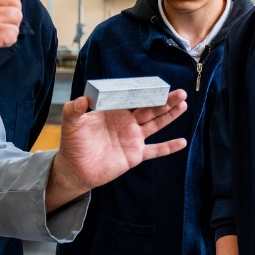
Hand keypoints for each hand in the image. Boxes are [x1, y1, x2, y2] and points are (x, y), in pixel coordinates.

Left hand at [44, 92, 188, 212]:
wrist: (75, 169)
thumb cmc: (73, 144)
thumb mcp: (71, 124)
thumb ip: (74, 110)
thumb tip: (82, 99)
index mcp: (114, 111)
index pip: (133, 99)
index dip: (146, 92)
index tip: (158, 84)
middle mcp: (127, 123)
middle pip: (150, 109)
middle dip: (165, 101)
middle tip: (180, 92)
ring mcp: (133, 138)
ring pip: (156, 124)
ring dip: (170, 116)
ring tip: (183, 105)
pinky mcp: (135, 155)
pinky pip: (155, 150)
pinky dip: (168, 147)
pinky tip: (182, 142)